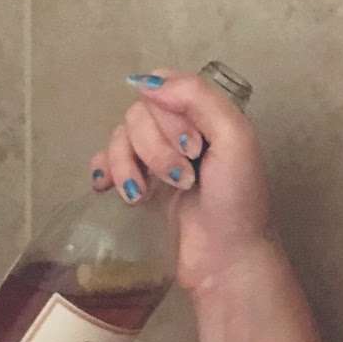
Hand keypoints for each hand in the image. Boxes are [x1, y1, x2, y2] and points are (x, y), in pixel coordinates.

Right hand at [90, 65, 275, 295]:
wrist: (226, 260)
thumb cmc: (238, 201)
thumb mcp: (235, 139)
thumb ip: (198, 98)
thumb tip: (146, 81)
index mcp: (204, 114)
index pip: (163, 87)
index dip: (168, 113)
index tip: (192, 145)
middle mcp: (177, 131)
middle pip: (138, 113)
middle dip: (157, 148)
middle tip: (184, 178)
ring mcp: (155, 159)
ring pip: (118, 137)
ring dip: (130, 165)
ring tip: (147, 195)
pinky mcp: (138, 186)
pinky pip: (104, 163)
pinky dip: (104, 171)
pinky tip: (107, 188)